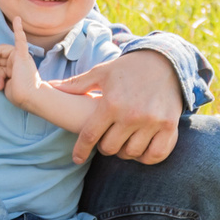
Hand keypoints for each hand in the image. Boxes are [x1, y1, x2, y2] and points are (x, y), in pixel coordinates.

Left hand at [0, 17, 44, 108]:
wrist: (29, 98)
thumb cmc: (19, 95)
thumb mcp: (5, 84)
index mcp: (14, 69)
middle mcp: (18, 61)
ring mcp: (21, 57)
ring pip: (1, 54)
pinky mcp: (23, 55)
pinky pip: (21, 40)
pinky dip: (19, 29)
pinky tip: (17, 19)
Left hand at [53, 49, 181, 164]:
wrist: (165, 60)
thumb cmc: (128, 68)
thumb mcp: (101, 72)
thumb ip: (77, 84)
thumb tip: (50, 86)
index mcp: (111, 103)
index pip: (90, 136)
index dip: (81, 150)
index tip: (77, 158)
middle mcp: (132, 115)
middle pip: (110, 148)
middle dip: (105, 146)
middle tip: (107, 140)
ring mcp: (152, 122)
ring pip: (131, 153)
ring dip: (125, 152)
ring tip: (124, 143)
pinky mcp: (169, 126)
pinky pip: (156, 154)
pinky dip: (147, 157)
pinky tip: (141, 150)